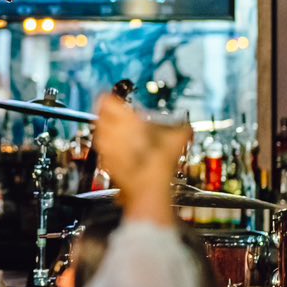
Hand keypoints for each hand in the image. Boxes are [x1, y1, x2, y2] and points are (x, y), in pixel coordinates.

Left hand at [92, 94, 187, 223]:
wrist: (148, 188)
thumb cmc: (158, 162)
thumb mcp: (176, 140)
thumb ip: (181, 130)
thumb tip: (187, 129)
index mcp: (125, 120)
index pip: (107, 101)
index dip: (110, 99)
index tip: (114, 99)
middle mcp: (111, 132)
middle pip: (101, 115)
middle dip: (108, 114)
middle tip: (118, 115)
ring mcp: (106, 149)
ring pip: (100, 133)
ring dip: (107, 130)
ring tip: (118, 132)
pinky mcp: (106, 164)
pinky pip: (103, 151)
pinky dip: (109, 149)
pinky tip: (119, 151)